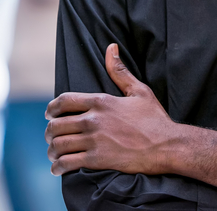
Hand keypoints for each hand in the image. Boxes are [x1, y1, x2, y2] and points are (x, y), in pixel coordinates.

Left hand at [46, 44, 180, 175]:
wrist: (167, 146)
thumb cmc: (155, 119)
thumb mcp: (139, 91)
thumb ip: (120, 71)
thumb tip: (111, 47)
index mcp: (101, 101)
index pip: (64, 101)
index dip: (52, 108)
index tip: (49, 114)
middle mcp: (93, 119)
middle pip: (57, 124)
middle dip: (50, 132)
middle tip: (51, 137)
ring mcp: (94, 140)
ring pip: (59, 144)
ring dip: (52, 150)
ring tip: (53, 154)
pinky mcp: (97, 160)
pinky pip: (67, 163)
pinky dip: (58, 167)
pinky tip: (58, 169)